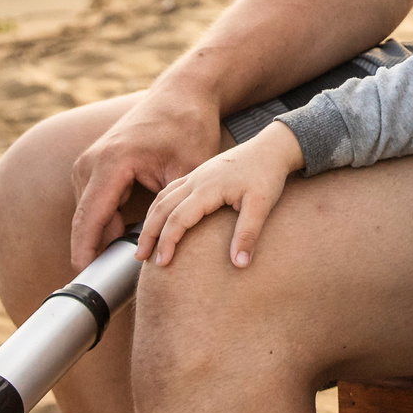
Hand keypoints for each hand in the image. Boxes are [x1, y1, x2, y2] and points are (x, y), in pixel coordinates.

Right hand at [67, 85, 232, 269]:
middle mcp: (91, 162)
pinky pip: (96, 203)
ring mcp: (89, 162)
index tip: (84, 282)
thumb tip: (170, 248)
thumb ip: (176, 209)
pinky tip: (130, 238)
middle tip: (111, 285)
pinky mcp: (94, 165)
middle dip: (97, 252)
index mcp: (111, 162)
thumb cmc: (189, 128)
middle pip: (88, 221)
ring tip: (128, 262)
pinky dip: (110, 222)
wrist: (182, 94)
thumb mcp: (190, 170)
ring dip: (106, 237)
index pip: (90, 218)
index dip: (85, 252)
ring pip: (91, 215)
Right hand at [138, 122, 305, 268]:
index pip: (178, 217)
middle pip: (162, 207)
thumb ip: (248, 234)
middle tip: (140, 257)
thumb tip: (239, 265)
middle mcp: (196, 179)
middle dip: (149, 233)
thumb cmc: (268, 175)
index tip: (162, 263)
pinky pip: (170, 190)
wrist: (272, 148)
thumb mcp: (263, 205)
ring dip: (150, 220)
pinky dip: (159, 206)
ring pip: (162, 197)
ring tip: (144, 243)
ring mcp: (195, 174)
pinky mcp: (198, 173)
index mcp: (208, 187)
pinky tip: (158, 219)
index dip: (167, 241)